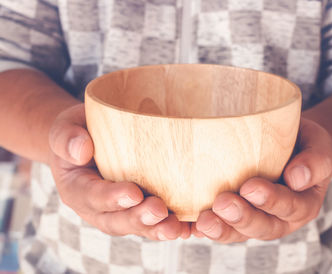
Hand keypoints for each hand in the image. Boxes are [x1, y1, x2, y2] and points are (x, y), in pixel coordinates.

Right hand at [48, 104, 189, 239]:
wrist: (90, 142)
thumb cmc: (79, 132)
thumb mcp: (66, 127)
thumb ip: (67, 137)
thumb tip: (81, 150)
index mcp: (77, 189)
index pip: (92, 196)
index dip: (111, 198)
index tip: (133, 193)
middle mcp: (97, 208)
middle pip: (116, 220)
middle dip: (138, 219)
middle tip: (159, 211)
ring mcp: (119, 212)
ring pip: (138, 226)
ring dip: (157, 229)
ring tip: (177, 227)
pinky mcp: (138, 209)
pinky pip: (154, 223)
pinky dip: (171, 227)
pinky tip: (188, 228)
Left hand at [193, 118, 331, 242]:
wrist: (289, 146)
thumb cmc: (303, 144)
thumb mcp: (317, 145)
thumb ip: (315, 161)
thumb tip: (297, 178)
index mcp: (303, 204)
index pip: (289, 206)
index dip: (270, 200)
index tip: (250, 187)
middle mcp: (279, 218)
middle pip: (262, 226)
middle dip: (242, 218)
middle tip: (222, 204)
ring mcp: (255, 220)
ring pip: (239, 233)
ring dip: (221, 229)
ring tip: (204, 221)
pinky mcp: (234, 217)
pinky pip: (221, 227)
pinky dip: (204, 230)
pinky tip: (191, 227)